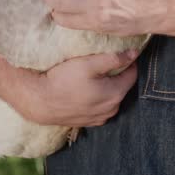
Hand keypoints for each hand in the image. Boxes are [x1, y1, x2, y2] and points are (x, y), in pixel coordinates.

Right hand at [14, 50, 137, 126]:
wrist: (40, 101)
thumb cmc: (63, 80)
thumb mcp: (88, 64)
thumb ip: (113, 59)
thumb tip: (134, 54)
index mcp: (116, 94)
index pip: (132, 74)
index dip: (127, 61)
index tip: (119, 52)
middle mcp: (112, 109)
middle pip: (121, 87)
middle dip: (116, 75)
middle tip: (101, 63)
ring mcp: (100, 118)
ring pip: (110, 98)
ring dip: (106, 87)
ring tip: (91, 77)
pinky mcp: (88, 122)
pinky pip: (99, 107)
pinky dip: (96, 99)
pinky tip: (84, 91)